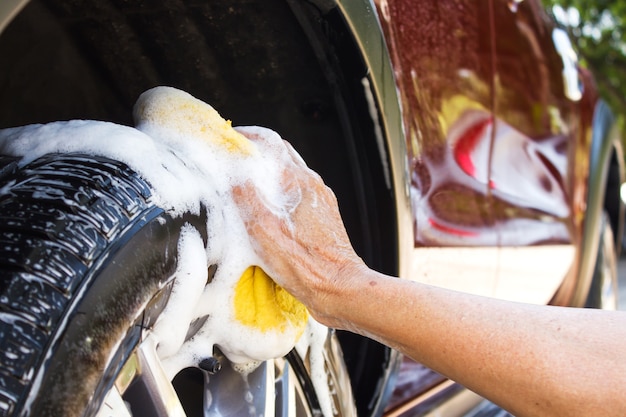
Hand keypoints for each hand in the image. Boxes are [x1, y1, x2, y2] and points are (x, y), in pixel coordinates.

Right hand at [231, 128, 364, 326]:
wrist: (341, 290)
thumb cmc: (306, 266)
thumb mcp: (265, 233)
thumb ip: (248, 200)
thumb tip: (234, 175)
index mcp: (300, 183)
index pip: (272, 144)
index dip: (247, 138)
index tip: (228, 139)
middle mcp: (314, 187)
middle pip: (283, 156)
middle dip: (258, 152)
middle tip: (234, 158)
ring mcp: (321, 203)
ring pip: (291, 175)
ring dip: (268, 173)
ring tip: (246, 182)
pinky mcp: (324, 219)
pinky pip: (298, 195)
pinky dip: (279, 192)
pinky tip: (268, 210)